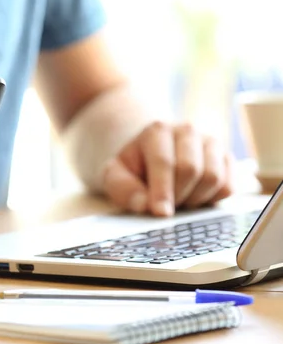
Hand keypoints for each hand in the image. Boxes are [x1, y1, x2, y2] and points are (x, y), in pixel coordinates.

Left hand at [102, 122, 232, 215]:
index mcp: (157, 130)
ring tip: (178, 200)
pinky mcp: (227, 159)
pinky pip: (229, 187)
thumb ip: (123, 189)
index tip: (161, 213)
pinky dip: (212, 200)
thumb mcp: (116, 176)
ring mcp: (211, 143)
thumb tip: (144, 204)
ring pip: (213, 178)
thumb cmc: (134, 169)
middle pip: (191, 169)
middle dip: (177, 195)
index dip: (162, 190)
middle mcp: (188, 131)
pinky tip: (194, 198)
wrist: (152, 157)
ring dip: (195, 199)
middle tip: (166, 206)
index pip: (164, 162)